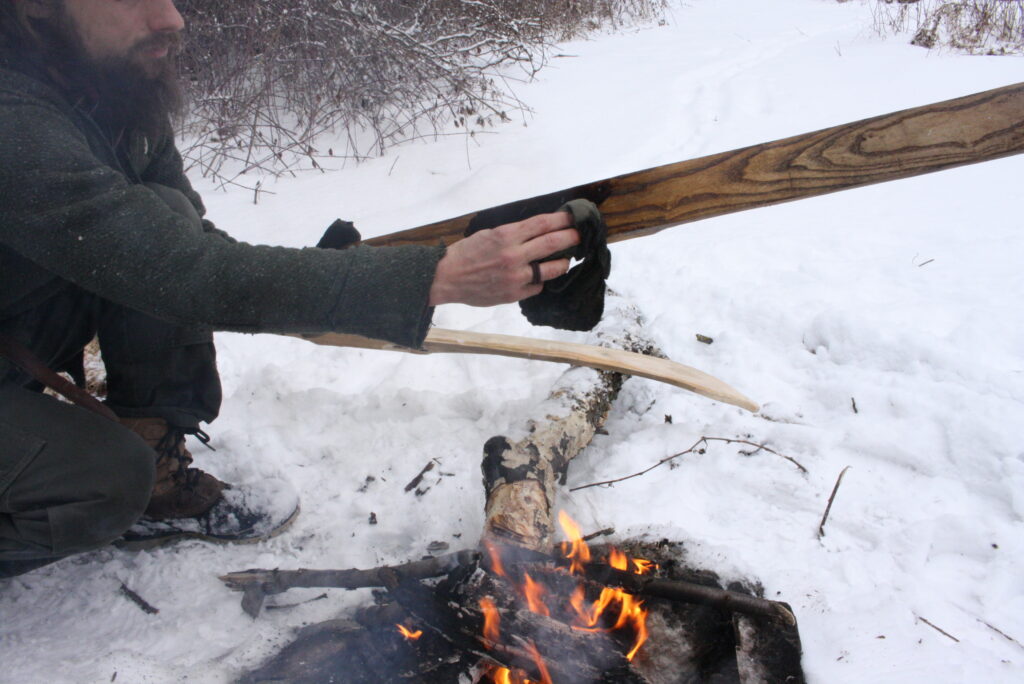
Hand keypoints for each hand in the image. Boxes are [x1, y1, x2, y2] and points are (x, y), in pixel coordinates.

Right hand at [428, 212, 578, 306]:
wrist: (446, 278)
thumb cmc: (466, 253)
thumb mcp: (489, 234)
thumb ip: (514, 234)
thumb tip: (538, 231)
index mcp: (506, 235)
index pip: (542, 224)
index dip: (561, 220)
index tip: (573, 218)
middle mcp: (514, 255)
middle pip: (552, 243)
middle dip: (571, 237)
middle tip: (581, 235)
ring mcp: (515, 276)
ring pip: (551, 269)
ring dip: (562, 262)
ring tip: (566, 259)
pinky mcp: (513, 294)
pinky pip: (537, 286)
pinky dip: (540, 281)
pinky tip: (539, 277)